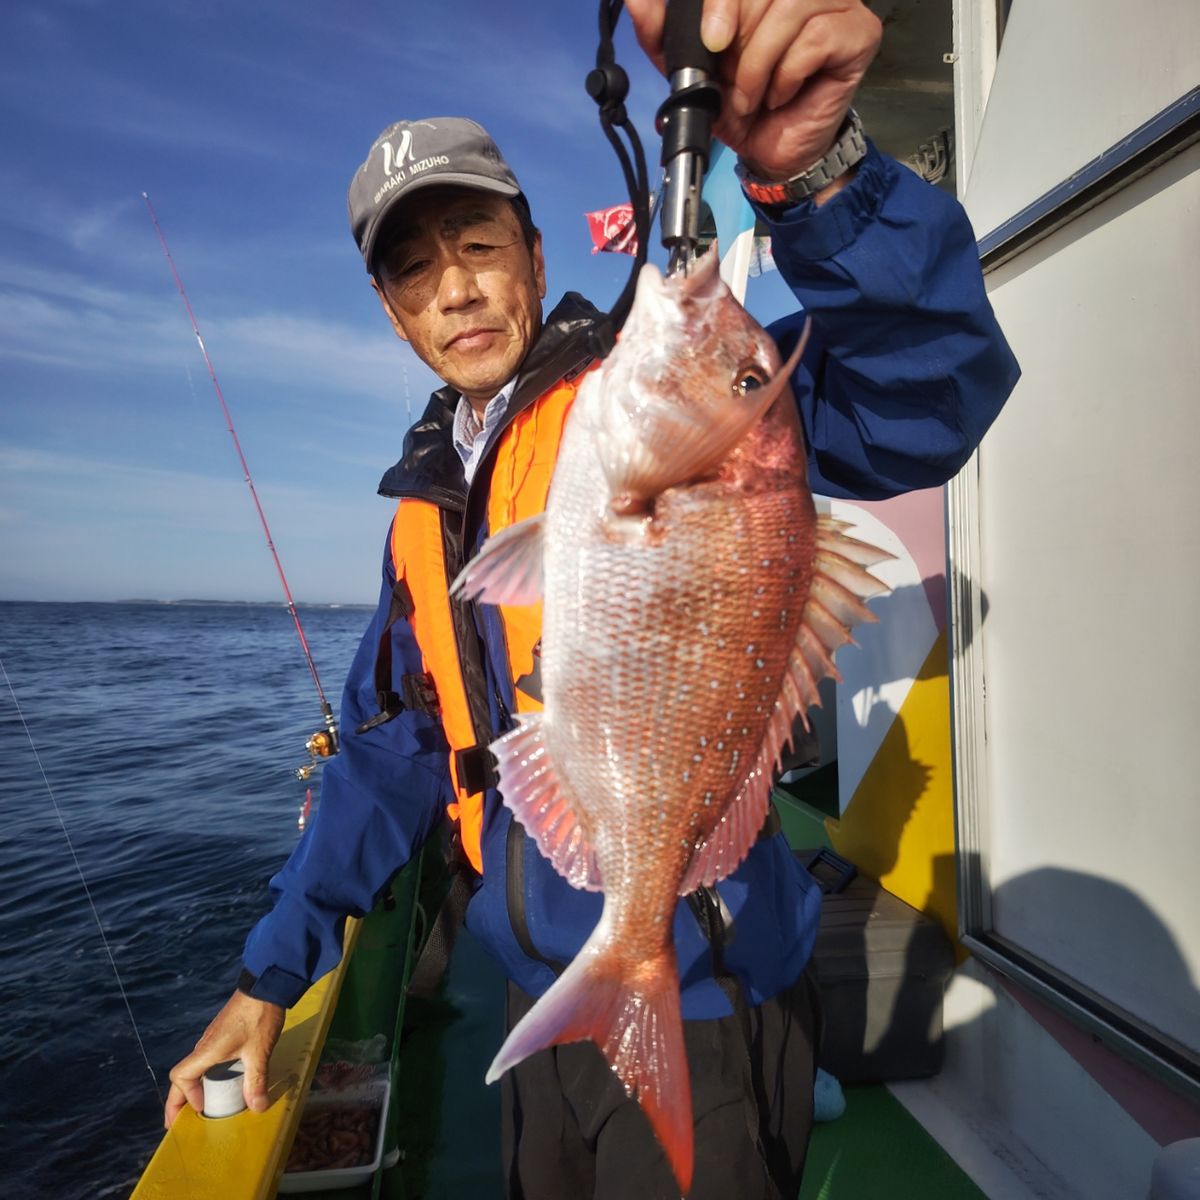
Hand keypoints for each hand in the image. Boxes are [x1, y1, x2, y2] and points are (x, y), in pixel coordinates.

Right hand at [164, 990, 284, 1127]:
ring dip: (192, 1089)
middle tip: (177, 1123)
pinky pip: (207, 1060)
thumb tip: (257, 1108)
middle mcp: (205, 1046)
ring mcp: (213, 1039)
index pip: (180, 1076)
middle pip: (182, 1076)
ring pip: (194, 1068)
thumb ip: (256, 1081)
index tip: (201, 1107)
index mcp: (207, 1051)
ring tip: (200, 1107)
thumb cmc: (258, 1017)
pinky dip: (206, 1076)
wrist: (265, 986)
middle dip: (178, 1101)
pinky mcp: (223, 1034)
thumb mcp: (258, 1052)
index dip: (184, 1096)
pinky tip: (220, 1083)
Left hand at [625, 0, 880, 179]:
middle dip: (739, 37)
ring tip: (752, 95)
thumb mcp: (690, 69)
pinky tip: (781, 95)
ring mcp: (839, 3)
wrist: (770, 153)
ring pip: (791, 7)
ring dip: (759, 62)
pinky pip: (815, 39)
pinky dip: (786, 75)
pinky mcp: (858, 33)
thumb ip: (662, 33)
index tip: (712, 40)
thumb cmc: (738, 104)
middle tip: (732, 79)